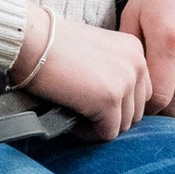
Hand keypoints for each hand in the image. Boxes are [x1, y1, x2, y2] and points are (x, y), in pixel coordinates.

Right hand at [23, 11, 149, 142]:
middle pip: (136, 112)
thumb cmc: (54, 46)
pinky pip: (107, 133)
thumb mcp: (96, 53)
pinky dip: (89, 133)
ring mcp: (125, 81)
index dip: (118, 105)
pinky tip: (72, 120)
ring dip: (100, 125)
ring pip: (123, 125)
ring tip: (77, 115)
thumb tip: (118, 107)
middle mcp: (137, 63)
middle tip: (84, 113)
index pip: (142, 93)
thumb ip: (113, 73)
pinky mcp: (109, 99)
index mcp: (135, 50)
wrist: (32, 40)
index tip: (95, 104)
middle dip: (110, 117)